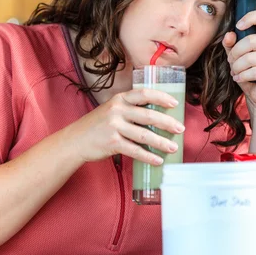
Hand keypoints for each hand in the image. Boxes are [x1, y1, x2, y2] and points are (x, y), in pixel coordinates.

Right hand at [64, 89, 184, 164]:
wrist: (75, 140)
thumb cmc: (97, 125)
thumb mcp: (111, 110)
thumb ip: (129, 110)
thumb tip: (157, 117)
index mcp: (119, 99)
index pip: (144, 94)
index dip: (161, 97)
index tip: (175, 103)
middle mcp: (117, 110)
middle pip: (148, 115)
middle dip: (167, 123)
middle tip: (180, 129)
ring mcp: (114, 126)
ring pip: (144, 135)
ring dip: (161, 142)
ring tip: (173, 147)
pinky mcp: (112, 143)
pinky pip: (135, 150)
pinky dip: (148, 156)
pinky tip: (158, 160)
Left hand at [222, 10, 255, 112]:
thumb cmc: (250, 72)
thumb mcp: (237, 56)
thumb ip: (231, 44)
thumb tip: (229, 35)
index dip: (251, 18)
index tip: (239, 26)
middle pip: (251, 41)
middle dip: (235, 53)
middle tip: (231, 61)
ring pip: (250, 58)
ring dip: (237, 66)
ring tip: (235, 71)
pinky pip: (255, 71)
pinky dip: (243, 75)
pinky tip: (239, 78)